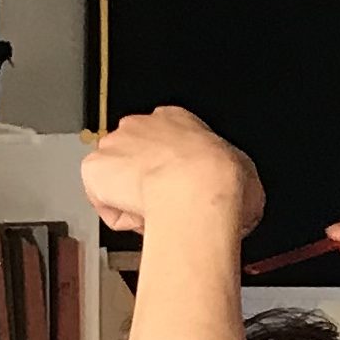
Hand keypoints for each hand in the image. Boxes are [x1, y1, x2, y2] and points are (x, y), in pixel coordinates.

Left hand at [81, 108, 262, 246]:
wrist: (197, 191)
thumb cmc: (221, 181)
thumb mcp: (244, 171)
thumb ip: (230, 175)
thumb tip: (240, 196)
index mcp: (176, 119)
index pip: (163, 141)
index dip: (169, 169)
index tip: (177, 187)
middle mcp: (140, 125)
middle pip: (133, 156)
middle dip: (143, 181)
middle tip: (162, 205)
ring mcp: (114, 145)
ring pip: (114, 177)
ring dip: (129, 198)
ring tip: (153, 216)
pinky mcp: (95, 169)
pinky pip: (101, 199)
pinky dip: (116, 214)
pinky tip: (138, 220)